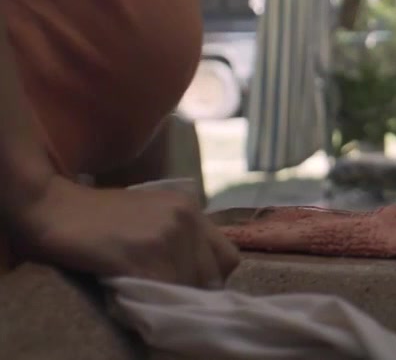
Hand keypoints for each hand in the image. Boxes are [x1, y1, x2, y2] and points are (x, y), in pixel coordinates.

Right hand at [9, 176, 239, 287]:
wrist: (55, 208)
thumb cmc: (100, 214)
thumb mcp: (154, 213)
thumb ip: (182, 236)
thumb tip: (200, 274)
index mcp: (191, 208)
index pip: (228, 257)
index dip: (212, 277)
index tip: (191, 286)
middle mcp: (186, 220)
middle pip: (212, 276)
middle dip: (194, 290)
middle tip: (168, 294)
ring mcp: (165, 237)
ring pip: (188, 287)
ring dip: (171, 297)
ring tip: (149, 292)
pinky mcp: (140, 256)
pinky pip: (162, 291)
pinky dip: (153, 299)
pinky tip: (135, 291)